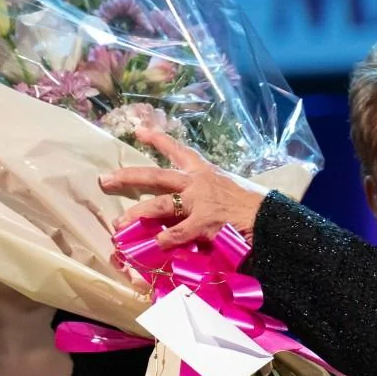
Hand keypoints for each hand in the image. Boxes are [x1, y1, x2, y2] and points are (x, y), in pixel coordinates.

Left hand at [99, 130, 269, 247]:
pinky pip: (178, 232)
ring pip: (160, 204)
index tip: (139, 131)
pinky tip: (155, 244)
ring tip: (120, 224)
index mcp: (204, 172)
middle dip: (129, 177)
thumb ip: (207, 193)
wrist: (270, 218)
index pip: (178, 150)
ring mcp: (199, 202)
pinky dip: (165, 239)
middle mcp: (197, 182)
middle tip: (106, 179)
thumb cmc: (251, 206)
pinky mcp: (204, 223)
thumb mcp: (228, 190)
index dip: (158, 140)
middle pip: (156, 175)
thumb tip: (189, 203)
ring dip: (138, 214)